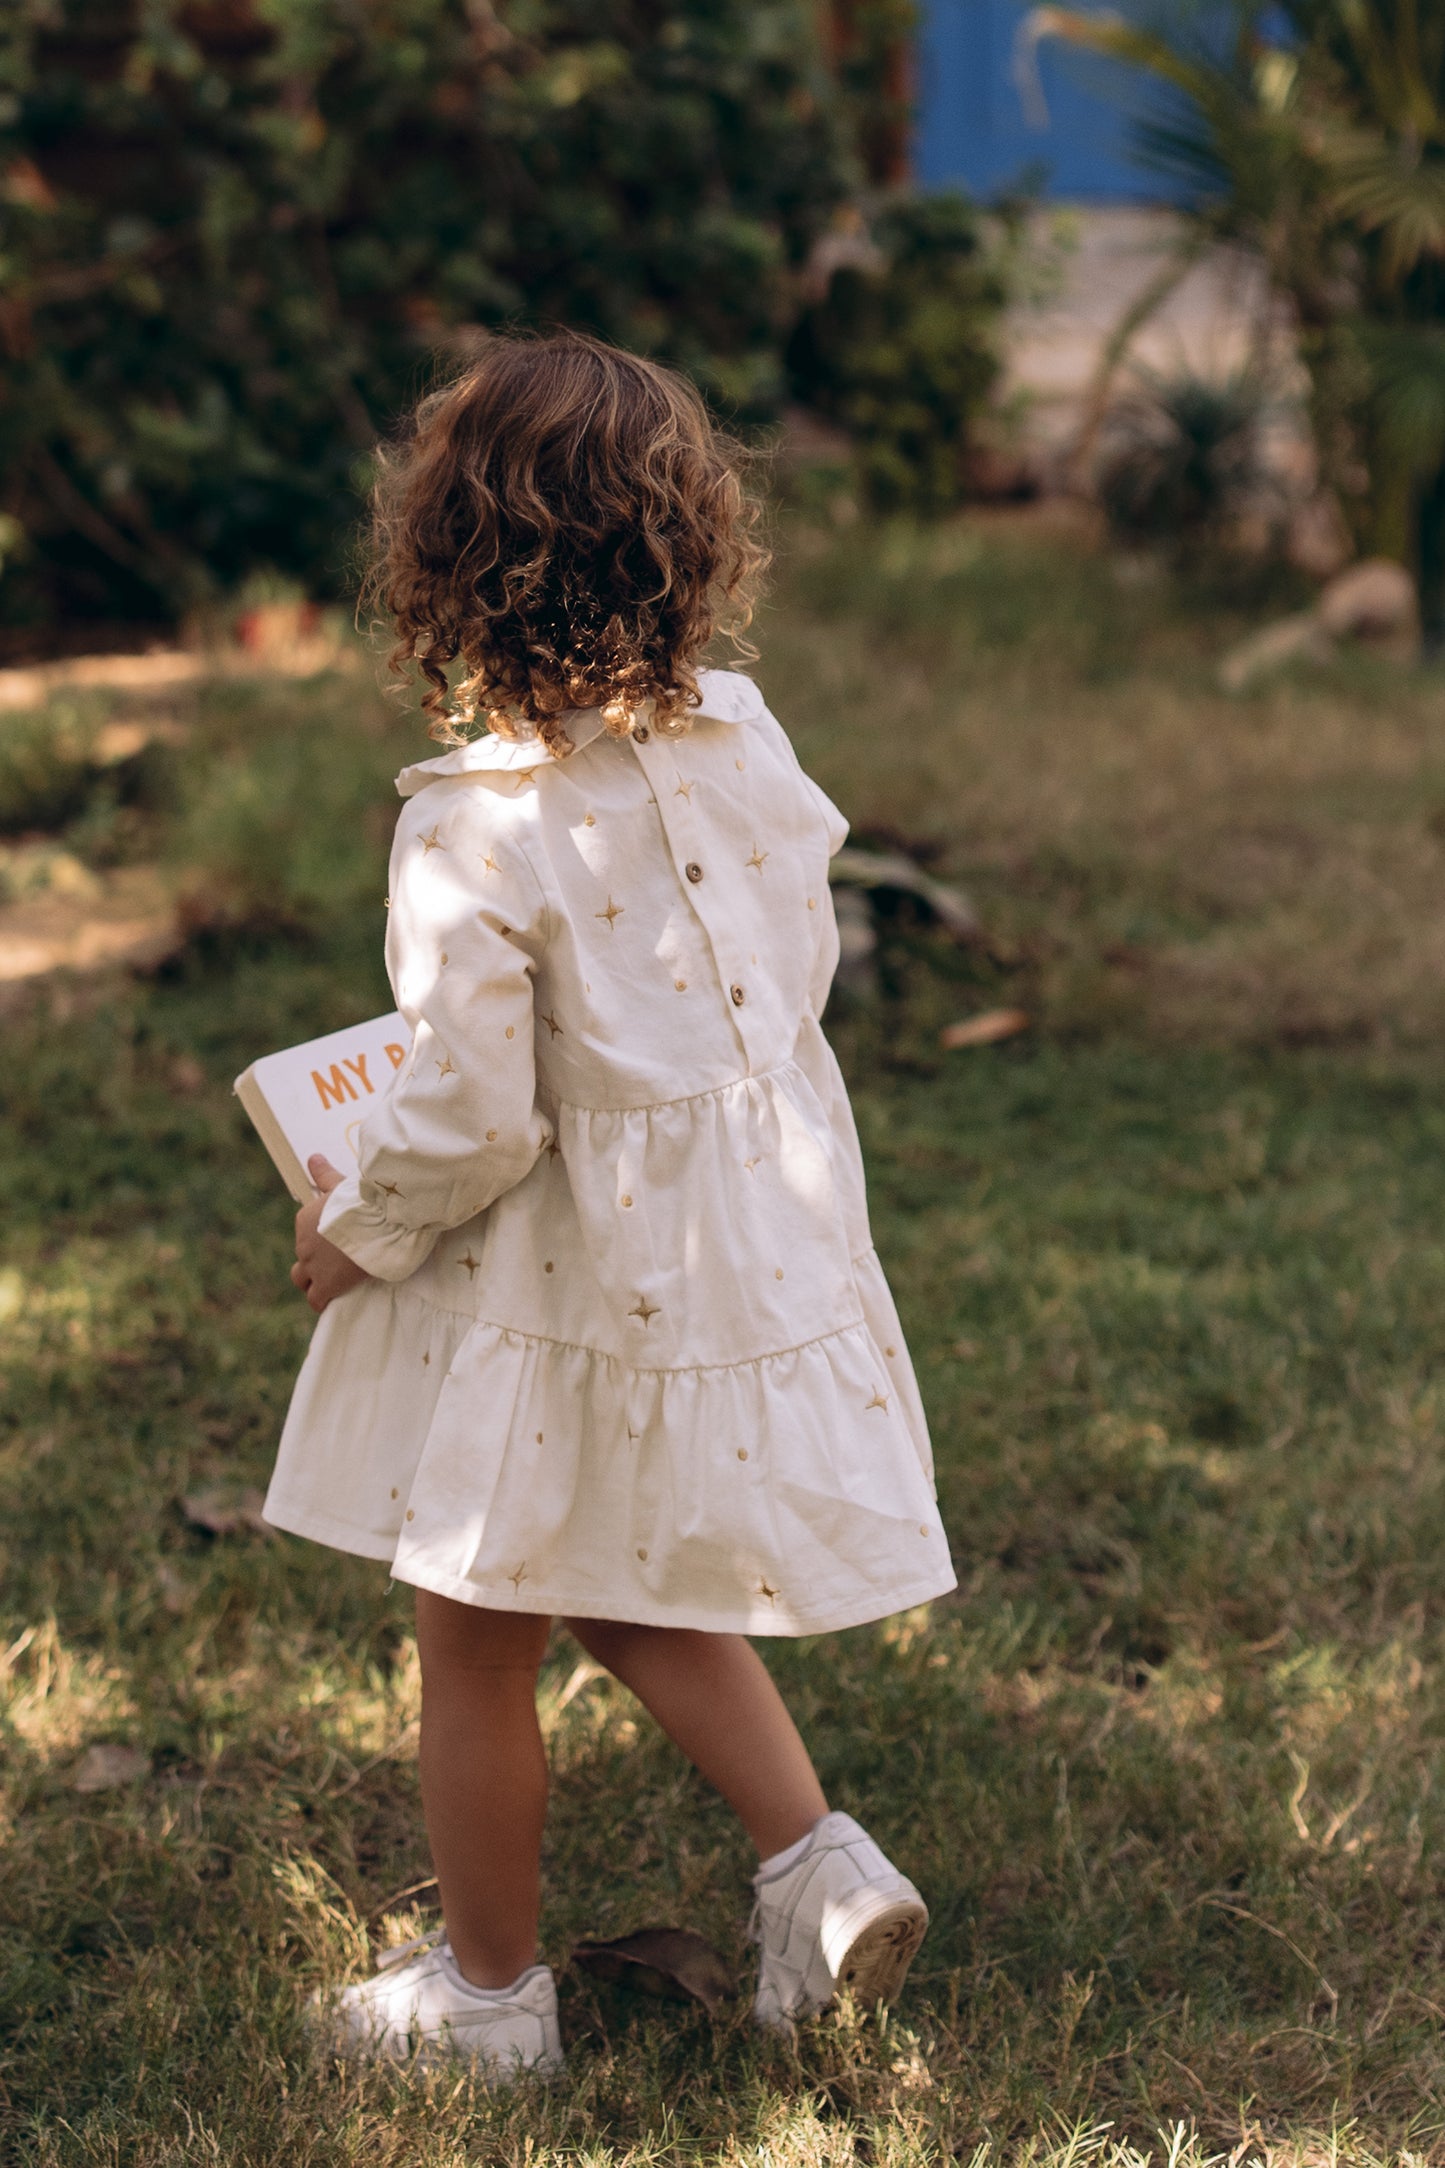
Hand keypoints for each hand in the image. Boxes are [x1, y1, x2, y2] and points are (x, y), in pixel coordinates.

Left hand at [291, 1155, 371, 1313]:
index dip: (320, 1239)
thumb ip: (325, 1174)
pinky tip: (331, 1301)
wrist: (377, 1222)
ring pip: (301, 1279)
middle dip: (315, 1260)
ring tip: (329, 1281)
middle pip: (302, 1256)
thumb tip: (313, 1157)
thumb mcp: (341, 1184)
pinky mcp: (326, 1284)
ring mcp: (312, 1266)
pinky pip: (316, 1299)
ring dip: (312, 1281)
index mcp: (304, 1219)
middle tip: (337, 1260)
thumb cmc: (363, 1200)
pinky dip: (321, 1300)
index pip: (304, 1233)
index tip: (337, 1240)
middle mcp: (303, 1243)